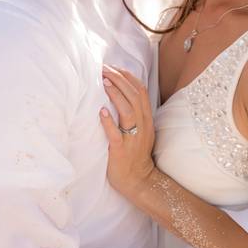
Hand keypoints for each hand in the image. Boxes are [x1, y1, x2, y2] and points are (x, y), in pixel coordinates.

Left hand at [98, 65, 155, 200]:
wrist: (139, 181)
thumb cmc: (134, 155)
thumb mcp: (139, 130)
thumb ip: (133, 113)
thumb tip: (118, 94)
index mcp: (146, 119)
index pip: (140, 91)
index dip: (127, 76)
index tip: (113, 67)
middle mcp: (142, 125)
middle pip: (134, 96)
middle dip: (119, 79)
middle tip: (103, 68)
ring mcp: (133, 138)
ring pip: (128, 111)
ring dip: (115, 94)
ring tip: (103, 81)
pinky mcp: (121, 150)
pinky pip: (116, 134)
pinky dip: (109, 122)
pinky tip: (101, 111)